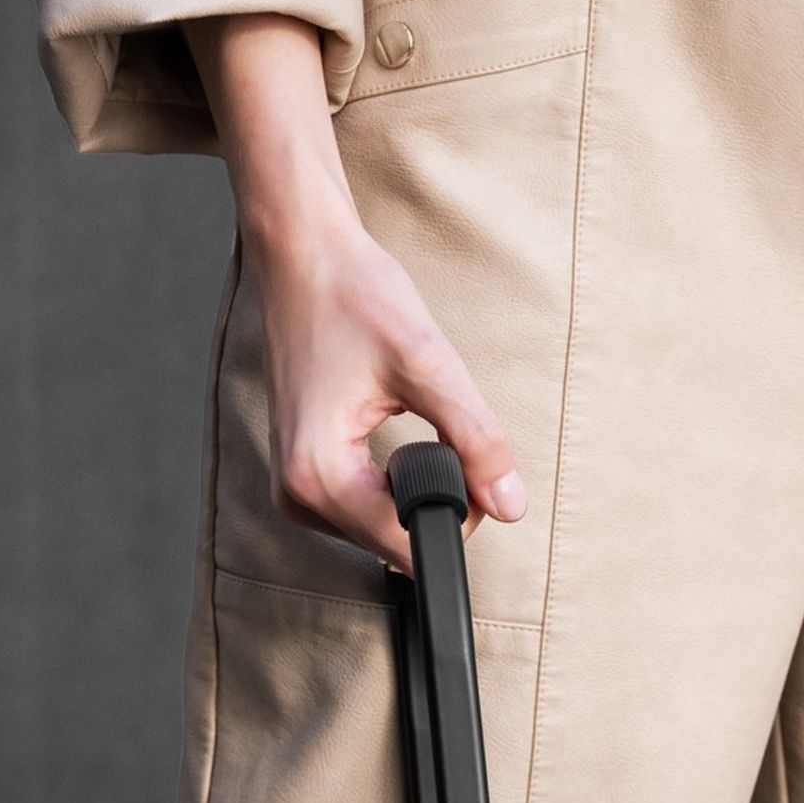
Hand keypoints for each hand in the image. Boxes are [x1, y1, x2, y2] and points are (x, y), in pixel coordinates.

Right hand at [183, 12, 524, 576]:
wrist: (303, 256)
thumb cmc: (352, 296)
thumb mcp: (429, 365)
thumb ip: (475, 440)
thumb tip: (509, 505)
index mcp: (318, 476)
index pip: (408, 547)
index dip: (455, 512)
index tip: (460, 456)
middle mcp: (297, 495)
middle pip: (397, 542)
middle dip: (432, 493)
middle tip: (427, 422)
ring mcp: (294, 488)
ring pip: (383, 526)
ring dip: (409, 483)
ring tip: (397, 413)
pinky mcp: (300, 476)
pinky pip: (363, 506)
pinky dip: (387, 477)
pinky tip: (381, 423)